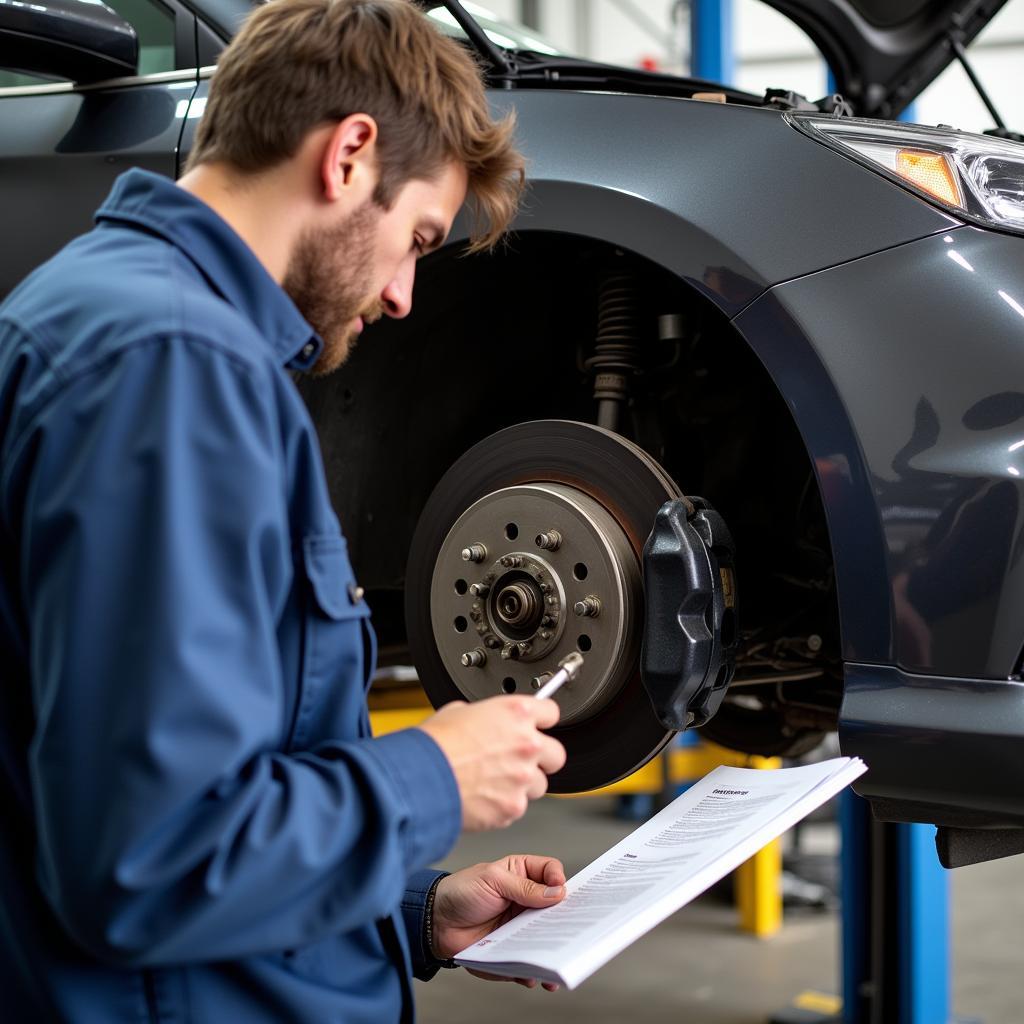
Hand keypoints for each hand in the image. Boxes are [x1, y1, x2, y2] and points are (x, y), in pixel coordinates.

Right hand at [418, 696, 565, 830]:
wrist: (420, 778)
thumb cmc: (434, 744)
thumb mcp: (458, 712)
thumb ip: (483, 717)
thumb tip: (482, 722)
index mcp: (517, 713)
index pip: (551, 713)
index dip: (541, 720)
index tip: (537, 726)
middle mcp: (527, 744)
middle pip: (556, 754)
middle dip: (542, 758)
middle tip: (521, 760)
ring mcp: (523, 778)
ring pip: (540, 785)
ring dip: (523, 784)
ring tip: (496, 782)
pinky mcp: (513, 807)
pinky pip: (517, 807)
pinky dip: (504, 805)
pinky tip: (483, 797)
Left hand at [433, 855, 566, 990]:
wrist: (436, 923)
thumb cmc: (461, 892)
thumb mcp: (492, 880)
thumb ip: (524, 887)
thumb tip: (557, 892)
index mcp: (522, 874)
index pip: (551, 872)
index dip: (560, 880)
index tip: (563, 893)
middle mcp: (526, 900)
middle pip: (555, 908)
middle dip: (565, 920)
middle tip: (572, 932)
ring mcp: (520, 926)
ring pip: (545, 937)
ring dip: (552, 950)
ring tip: (555, 963)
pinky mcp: (512, 949)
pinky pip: (528, 961)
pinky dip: (532, 971)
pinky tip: (532, 976)